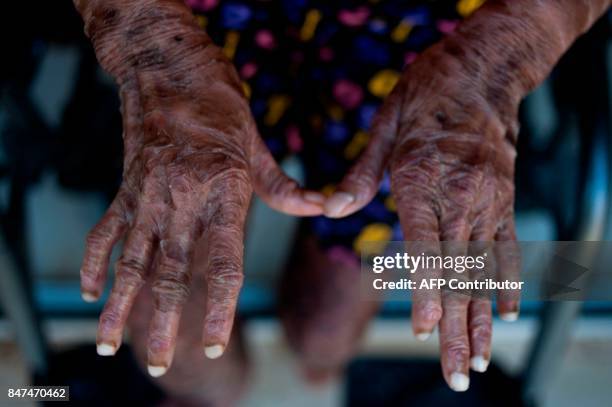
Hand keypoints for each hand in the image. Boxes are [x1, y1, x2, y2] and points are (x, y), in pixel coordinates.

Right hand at [76, 0, 323, 375]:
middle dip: (164, 323)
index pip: (222, 265)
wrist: (172, 73)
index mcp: (222, 195)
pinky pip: (105, 232)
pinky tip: (93, 291)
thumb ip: (284, 187)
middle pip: (170, 274)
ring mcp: (148, 197)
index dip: (219, 308)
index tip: (213, 342)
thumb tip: (322, 207)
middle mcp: (182, 202)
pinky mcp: (126, 189)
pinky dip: (96, 262)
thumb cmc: (222, 110)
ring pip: (131, 262)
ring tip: (110, 344)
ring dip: (121, 306)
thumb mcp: (258, 148)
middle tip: (159, 363)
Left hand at [325, 0, 609, 389]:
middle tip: (458, 374)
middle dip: (457, 328)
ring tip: (481, 361)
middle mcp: (460, 195)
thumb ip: (360, 174)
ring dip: (482, 320)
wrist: (479, 70)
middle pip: (459, 272)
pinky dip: (508, 284)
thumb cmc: (425, 96)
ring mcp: (488, 199)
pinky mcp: (502, 198)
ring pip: (484, 270)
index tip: (428, 331)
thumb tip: (330, 209)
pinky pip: (507, 248)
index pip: (427, 244)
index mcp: (422, 178)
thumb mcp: (384, 125)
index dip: (428, 290)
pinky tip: (505, 316)